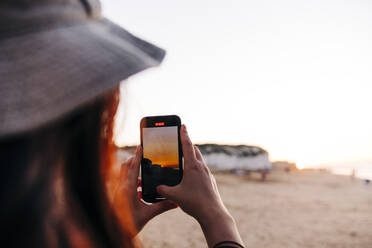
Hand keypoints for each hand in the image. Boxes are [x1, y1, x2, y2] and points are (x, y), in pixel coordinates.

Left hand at [114, 146, 176, 235]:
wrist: (115, 233)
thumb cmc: (128, 224)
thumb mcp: (147, 215)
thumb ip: (161, 207)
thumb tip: (176, 202)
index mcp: (128, 188)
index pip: (133, 167)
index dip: (137, 156)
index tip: (141, 146)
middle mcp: (121, 187)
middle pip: (126, 167)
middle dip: (134, 160)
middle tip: (143, 155)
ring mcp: (117, 191)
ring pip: (124, 174)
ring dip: (133, 170)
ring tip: (144, 171)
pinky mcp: (117, 196)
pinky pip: (124, 182)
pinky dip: (131, 180)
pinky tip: (140, 188)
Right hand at [156, 125, 242, 246]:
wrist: (212, 213)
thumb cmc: (194, 202)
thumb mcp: (175, 196)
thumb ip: (164, 190)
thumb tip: (158, 188)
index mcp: (193, 166)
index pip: (187, 145)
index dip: (184, 134)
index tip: (183, 125)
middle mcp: (202, 167)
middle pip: (195, 150)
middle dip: (188, 145)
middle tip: (181, 142)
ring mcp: (208, 174)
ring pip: (199, 160)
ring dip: (192, 157)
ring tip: (184, 160)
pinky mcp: (210, 181)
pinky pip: (202, 170)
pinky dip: (196, 168)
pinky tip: (191, 177)